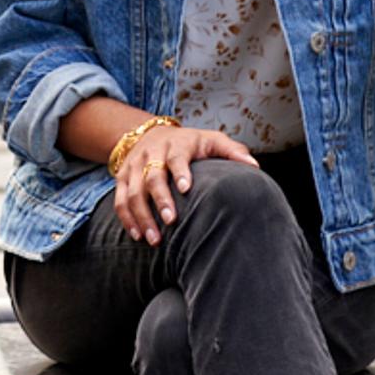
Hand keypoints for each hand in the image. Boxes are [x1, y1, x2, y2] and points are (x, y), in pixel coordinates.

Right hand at [113, 120, 255, 243]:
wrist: (151, 134)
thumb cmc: (190, 144)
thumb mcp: (212, 140)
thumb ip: (232, 152)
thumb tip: (254, 167)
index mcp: (176, 144)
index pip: (176, 157)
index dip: (180, 172)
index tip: (186, 188)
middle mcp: (151, 153)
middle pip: (151, 177)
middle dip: (160, 200)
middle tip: (172, 221)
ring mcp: (133, 166)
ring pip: (132, 192)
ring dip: (142, 217)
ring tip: (154, 239)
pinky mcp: (121, 178)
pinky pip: (120, 200)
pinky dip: (127, 219)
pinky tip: (138, 236)